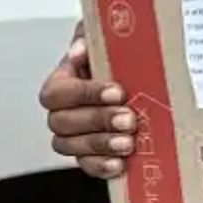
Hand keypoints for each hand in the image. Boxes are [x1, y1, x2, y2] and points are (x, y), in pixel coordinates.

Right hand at [40, 31, 139, 179]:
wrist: (144, 85)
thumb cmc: (120, 62)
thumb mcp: (108, 40)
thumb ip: (90, 36)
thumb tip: (79, 50)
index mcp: (62, 81)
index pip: (58, 91)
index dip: (84, 93)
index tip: (116, 91)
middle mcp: (61, 111)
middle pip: (62, 121)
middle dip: (97, 120)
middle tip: (128, 118)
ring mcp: (72, 137)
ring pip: (70, 146)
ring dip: (99, 144)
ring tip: (127, 142)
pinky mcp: (88, 156)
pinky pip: (85, 165)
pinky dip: (100, 166)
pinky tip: (120, 164)